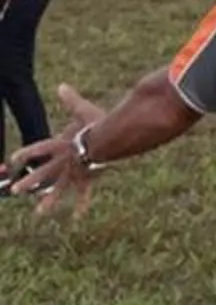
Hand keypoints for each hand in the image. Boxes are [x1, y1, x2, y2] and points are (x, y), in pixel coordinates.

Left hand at [4, 83, 108, 218]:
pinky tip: (77, 218)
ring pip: (58, 188)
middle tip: (14, 191)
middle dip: (29, 182)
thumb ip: (71, 100)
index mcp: (61, 144)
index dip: (26, 152)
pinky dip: (81, 205)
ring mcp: (75, 171)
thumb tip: (61, 85)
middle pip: (43, 172)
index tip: (13, 157)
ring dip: (48, 200)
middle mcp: (64, 160)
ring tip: (38, 214)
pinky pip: (83, 194)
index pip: (39, 148)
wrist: (112, 138)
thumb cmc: (99, 122)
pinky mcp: (87, 178)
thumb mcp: (83, 110)